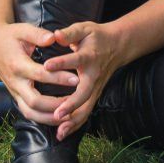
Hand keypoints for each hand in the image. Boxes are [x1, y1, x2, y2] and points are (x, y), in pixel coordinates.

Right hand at [0, 17, 67, 124]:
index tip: (76, 79)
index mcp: (18, 65)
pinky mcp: (15, 95)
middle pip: (34, 102)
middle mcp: (15, 81)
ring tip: (68, 116)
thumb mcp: (23, 30)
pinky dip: (42, 118)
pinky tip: (57, 117)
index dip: (59, 78)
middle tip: (73, 103)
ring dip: (49, 118)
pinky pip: (28, 112)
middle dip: (55, 105)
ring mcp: (14, 91)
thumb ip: (38, 34)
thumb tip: (53, 38)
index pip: (40, 75)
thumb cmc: (11, 35)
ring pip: (30, 112)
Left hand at [39, 20, 129, 138]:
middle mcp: (93, 76)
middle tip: (57, 113)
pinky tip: (61, 133)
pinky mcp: (94, 95)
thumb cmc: (96, 37)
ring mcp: (95, 88)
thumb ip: (69, 33)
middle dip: (71, 105)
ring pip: (86, 108)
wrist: (117, 46)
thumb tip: (55, 34)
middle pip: (85, 93)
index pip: (76, 60)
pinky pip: (85, 112)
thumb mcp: (84, 29)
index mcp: (89, 57)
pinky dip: (75, 124)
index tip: (46, 65)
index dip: (62, 62)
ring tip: (59, 132)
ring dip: (73, 120)